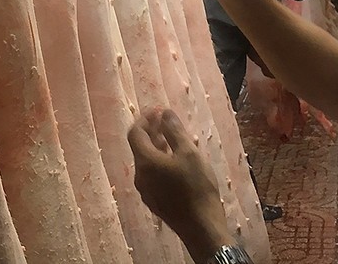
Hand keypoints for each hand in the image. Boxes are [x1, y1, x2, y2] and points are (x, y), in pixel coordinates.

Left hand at [128, 108, 233, 261]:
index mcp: (145, 162)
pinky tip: (175, 160)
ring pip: (146, 161)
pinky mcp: (154, 200)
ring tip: (173, 138)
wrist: (201, 227)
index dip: (145, 118)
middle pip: (139, 147)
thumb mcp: (189, 153)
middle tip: (165, 119)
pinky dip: (159, 160)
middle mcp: (140, 175)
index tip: (159, 109)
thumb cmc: (197, 186)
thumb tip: (164, 112)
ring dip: (156, 146)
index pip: (135, 133)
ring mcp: (145, 190)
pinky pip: (151, 174)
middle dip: (151, 130)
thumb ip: (174, 131)